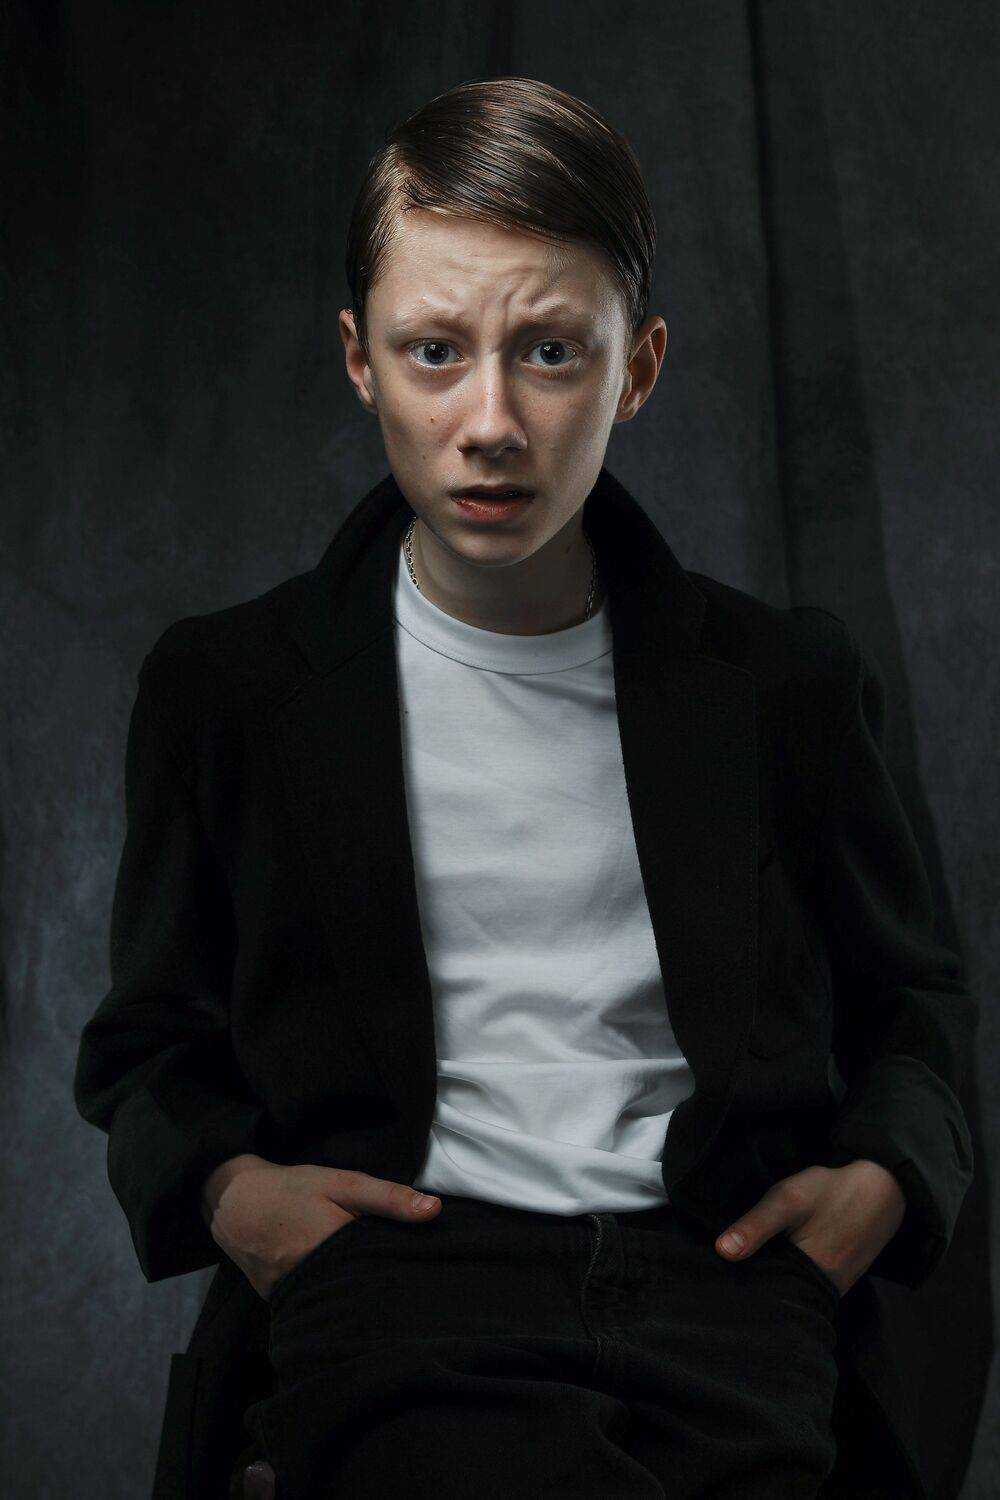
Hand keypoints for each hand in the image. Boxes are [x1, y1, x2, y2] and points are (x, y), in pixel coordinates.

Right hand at [202, 1159, 441, 1299]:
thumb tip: (434, 1211)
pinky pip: (314, 1303)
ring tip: (377, 1286)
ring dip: (356, 1292)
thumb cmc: (292, 1189)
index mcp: (335, 1248)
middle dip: (381, 1284)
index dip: (402, 1268)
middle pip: (362, 1290)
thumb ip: (387, 1198)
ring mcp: (294, 1296)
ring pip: (339, 1300)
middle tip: (404, 1280)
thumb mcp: (342, 1183)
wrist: (233, 1203)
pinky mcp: (281, 1303)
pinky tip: (344, 1287)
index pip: (383, 1270)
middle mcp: (314, 1280)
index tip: (420, 1269)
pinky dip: (330, 1296)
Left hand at [714, 1158, 906, 1296]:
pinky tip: (771, 1258)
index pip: (758, 1296)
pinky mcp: (832, 1281)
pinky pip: (801, 1284)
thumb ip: (756, 1226)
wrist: (883, 1191)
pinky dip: (784, 1274)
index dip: (735, 1286)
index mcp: (804, 1279)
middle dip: (749, 1284)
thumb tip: (722, 1252)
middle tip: (722, 1267)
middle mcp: (818, 1294)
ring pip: (785, 1292)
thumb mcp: (789, 1199)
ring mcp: (828, 1290)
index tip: (713, 1276)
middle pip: (771, 1296)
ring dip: (766, 1279)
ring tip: (742, 1263)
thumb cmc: (832, 1193)